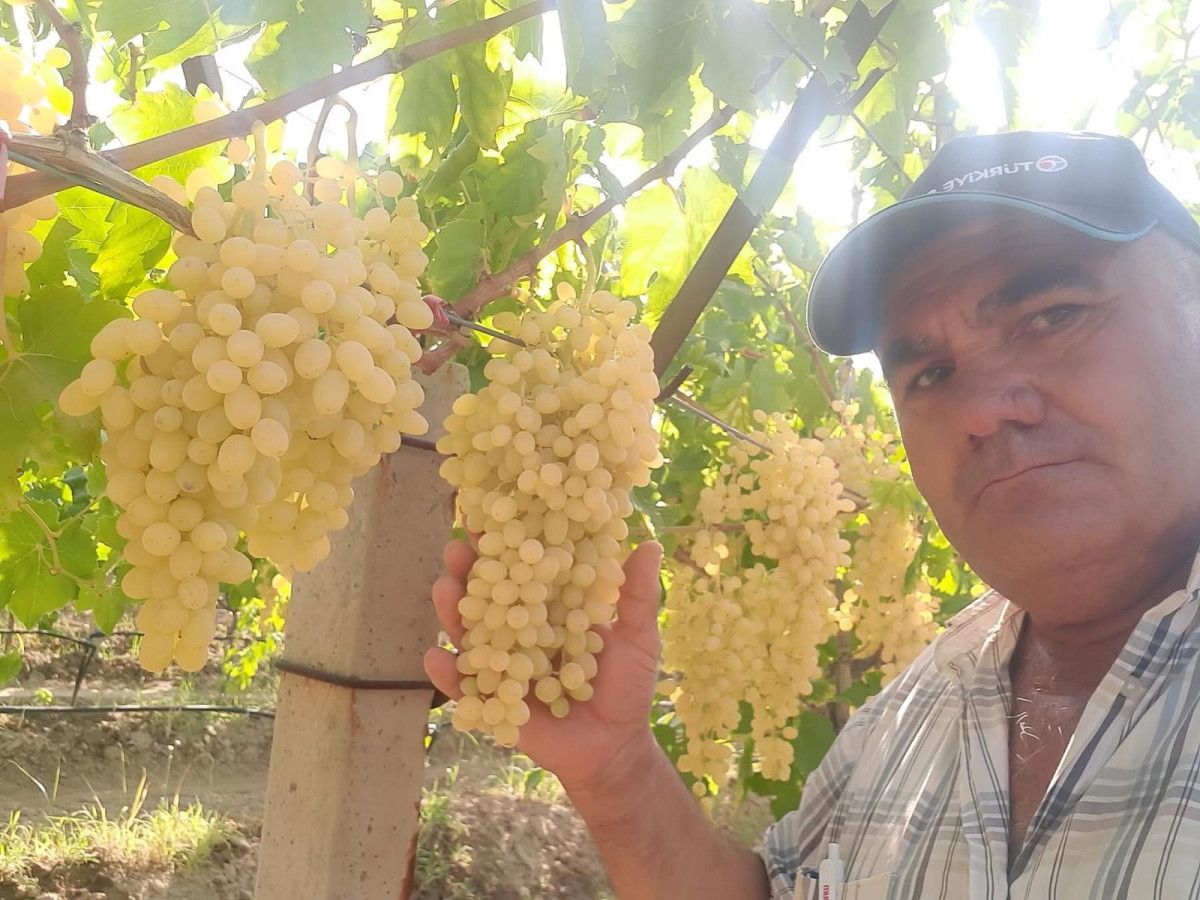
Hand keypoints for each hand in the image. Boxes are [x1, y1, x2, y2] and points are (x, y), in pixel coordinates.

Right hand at [423, 539, 663, 791]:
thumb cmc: (626, 687)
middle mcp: (520, 629)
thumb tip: (652, 545)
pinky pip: (464, 686)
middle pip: (489, 594)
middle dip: (470, 570)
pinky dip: (448, 673)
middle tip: (457, 548)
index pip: (525, 569)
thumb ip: (637, 595)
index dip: (509, 544)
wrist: (615, 746)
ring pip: (470, 632)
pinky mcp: (492, 700)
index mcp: (551, 607)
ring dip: (453, 611)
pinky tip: (437, 656)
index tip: (492, 516)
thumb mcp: (637, 637)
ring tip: (443, 588)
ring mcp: (502, 663)